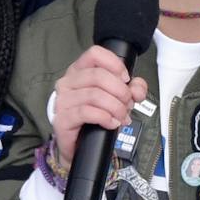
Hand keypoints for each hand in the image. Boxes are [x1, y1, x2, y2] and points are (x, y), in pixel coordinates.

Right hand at [49, 44, 148, 170]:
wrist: (80, 146)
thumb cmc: (95, 118)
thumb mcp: (117, 99)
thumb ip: (132, 89)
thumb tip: (137, 88)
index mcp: (79, 71)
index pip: (95, 54)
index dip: (115, 64)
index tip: (126, 79)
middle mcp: (68, 82)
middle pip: (98, 75)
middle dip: (120, 91)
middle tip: (127, 104)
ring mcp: (62, 101)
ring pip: (94, 95)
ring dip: (115, 107)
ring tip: (121, 116)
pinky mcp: (62, 119)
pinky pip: (87, 112)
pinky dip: (105, 117)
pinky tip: (112, 123)